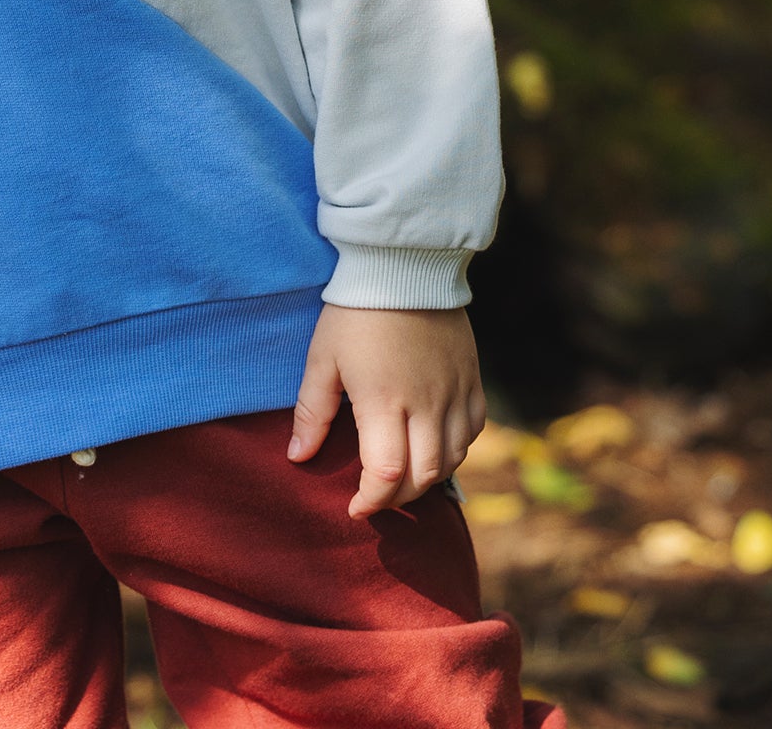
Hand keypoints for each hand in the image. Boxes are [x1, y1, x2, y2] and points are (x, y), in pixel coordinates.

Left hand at [288, 304, 485, 518]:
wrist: (403, 263)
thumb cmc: (355, 311)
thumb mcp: (323, 357)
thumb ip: (313, 412)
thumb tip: (298, 457)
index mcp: (384, 401)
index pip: (386, 475)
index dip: (371, 501)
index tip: (354, 508)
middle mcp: (426, 403)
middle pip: (423, 476)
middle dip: (398, 498)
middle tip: (378, 496)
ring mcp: (454, 391)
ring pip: (453, 458)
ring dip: (428, 478)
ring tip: (404, 477)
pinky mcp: (472, 377)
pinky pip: (474, 429)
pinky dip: (456, 448)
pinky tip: (436, 445)